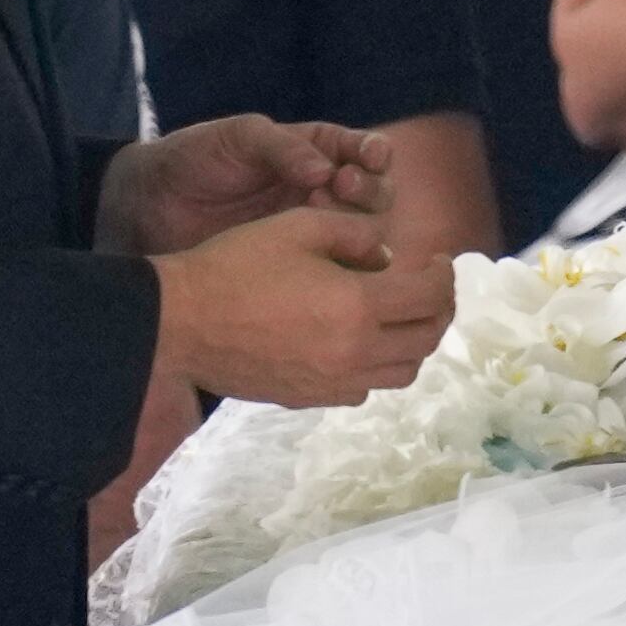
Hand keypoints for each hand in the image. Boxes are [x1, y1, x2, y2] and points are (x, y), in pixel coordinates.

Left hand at [101, 115, 392, 255]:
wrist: (148, 207)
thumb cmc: (193, 160)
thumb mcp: (237, 138)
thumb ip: (281, 147)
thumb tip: (325, 171)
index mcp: (316, 152)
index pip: (365, 153)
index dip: (374, 155)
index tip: (366, 159)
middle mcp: (323, 192)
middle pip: (376, 196)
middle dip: (368, 190)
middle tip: (341, 187)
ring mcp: (311, 232)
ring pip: (364, 235)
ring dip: (355, 226)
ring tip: (318, 214)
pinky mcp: (296, 268)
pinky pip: (334, 271)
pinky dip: (340, 267)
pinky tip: (322, 259)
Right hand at [152, 207, 455, 405]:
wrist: (180, 323)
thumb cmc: (236, 265)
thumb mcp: (298, 227)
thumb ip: (355, 234)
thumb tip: (387, 255)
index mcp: (358, 307)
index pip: (431, 297)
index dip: (445, 275)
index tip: (437, 260)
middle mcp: (355, 354)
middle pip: (426, 340)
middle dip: (439, 310)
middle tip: (429, 288)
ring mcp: (333, 383)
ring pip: (401, 373)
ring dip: (412, 342)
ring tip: (398, 315)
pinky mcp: (309, 399)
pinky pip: (364, 389)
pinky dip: (376, 366)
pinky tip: (357, 341)